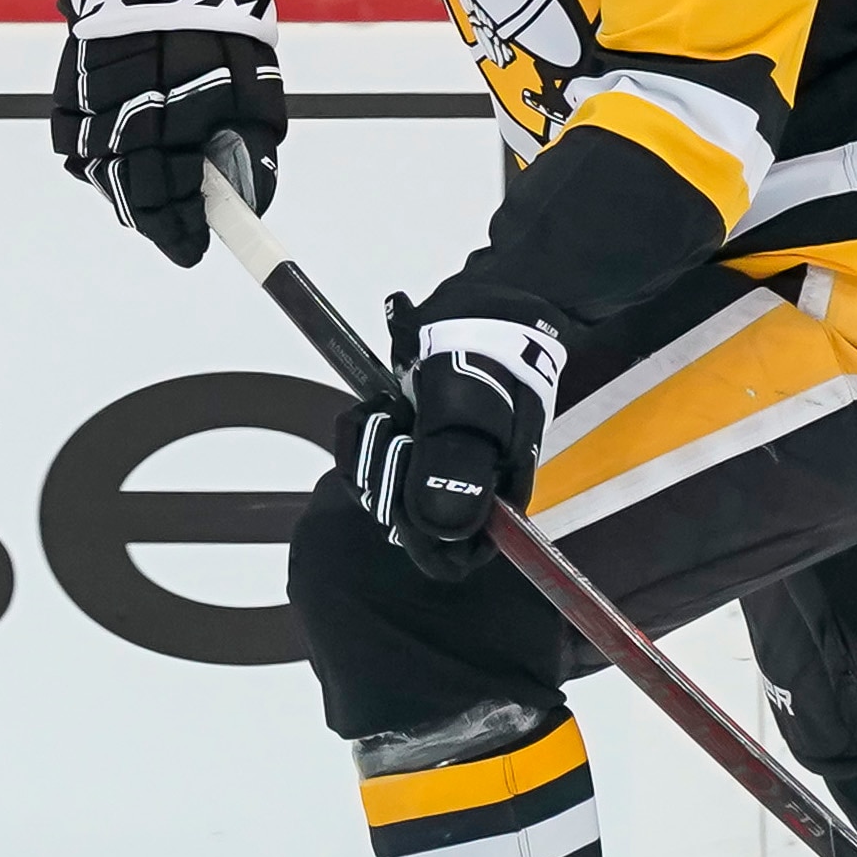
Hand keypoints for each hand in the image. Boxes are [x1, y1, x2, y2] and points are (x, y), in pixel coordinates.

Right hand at [51, 0, 285, 263]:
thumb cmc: (218, 26)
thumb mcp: (256, 74)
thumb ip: (256, 138)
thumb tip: (250, 200)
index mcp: (190, 87)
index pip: (180, 176)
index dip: (184, 221)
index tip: (196, 247)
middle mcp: (136, 89)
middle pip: (134, 179)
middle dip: (156, 218)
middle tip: (179, 237)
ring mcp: (96, 86)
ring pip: (100, 165)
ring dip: (126, 194)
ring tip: (155, 202)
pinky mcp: (69, 80)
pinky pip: (71, 141)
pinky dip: (92, 163)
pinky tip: (119, 167)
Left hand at [352, 290, 566, 578]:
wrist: (486, 303)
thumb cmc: (489, 353)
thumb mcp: (472, 407)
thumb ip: (452, 467)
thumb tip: (439, 531)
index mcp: (492, 496)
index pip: (454, 554)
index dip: (421, 534)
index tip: (402, 491)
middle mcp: (464, 491)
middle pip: (410, 525)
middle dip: (387, 478)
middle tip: (397, 426)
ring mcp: (435, 467)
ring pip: (384, 493)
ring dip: (371, 451)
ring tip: (389, 408)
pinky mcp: (412, 443)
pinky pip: (370, 463)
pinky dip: (363, 436)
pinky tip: (376, 405)